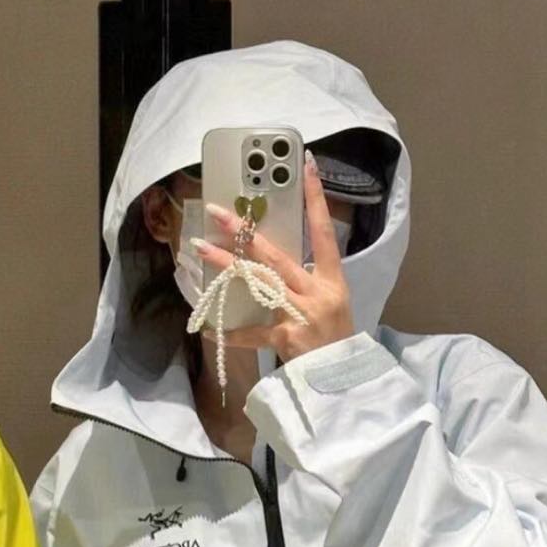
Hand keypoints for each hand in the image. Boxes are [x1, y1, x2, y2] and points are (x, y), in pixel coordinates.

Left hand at [195, 151, 354, 361]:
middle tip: (218, 212)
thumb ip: (306, 282)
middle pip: (276, 255)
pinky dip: (232, 334)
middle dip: (245, 232)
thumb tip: (274, 261)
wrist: (345, 381)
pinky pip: (253, 333)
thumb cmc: (336, 341)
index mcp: (332, 280)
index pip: (323, 231)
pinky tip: (211, 329)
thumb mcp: (332, 304)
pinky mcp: (288, 338)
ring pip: (260, 282)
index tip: (306, 166)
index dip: (316, 198)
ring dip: (227, 265)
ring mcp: (302, 314)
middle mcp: (317, 292)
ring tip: (201, 249)